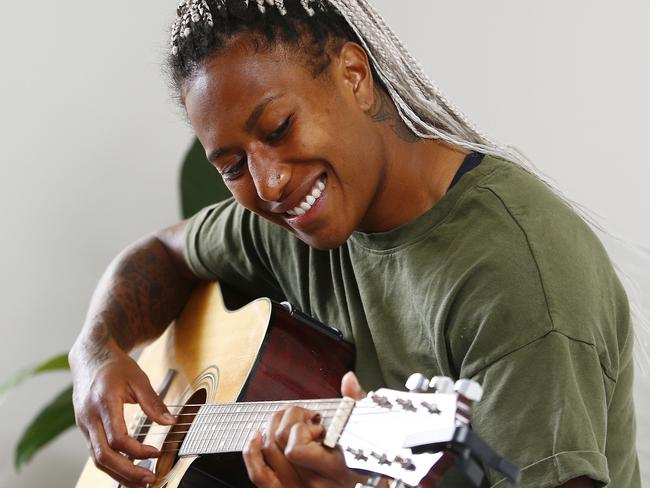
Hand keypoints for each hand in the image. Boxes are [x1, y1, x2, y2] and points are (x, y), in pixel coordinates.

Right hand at [70, 342, 175, 487]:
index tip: (155, 453)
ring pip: (97, 459)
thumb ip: (153, 402)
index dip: (137, 450)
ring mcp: (84, 425)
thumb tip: (170, 422)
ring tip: (140, 484)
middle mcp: (89, 417)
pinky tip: (128, 471)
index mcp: (103, 402)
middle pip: (103, 456)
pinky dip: (112, 465)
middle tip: (148, 480)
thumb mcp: (138, 378)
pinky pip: (96, 453)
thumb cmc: (114, 366)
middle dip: (127, 472)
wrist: (91, 358)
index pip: (117, 438)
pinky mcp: (85, 429)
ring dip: (118, 475)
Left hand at [243, 372, 374, 487]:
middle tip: (307, 417)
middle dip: (290, 419)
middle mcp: (313, 481)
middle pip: (279, 443)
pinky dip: (253, 453)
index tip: (318, 424)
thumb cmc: (376, 469)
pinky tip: (258, 436)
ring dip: (273, 428)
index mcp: (334, 468)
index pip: (296, 447)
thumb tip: (348, 380)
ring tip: (290, 421)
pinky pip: (260, 476)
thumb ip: (358, 406)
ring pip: (268, 452)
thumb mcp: (372, 437)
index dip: (302, 428)